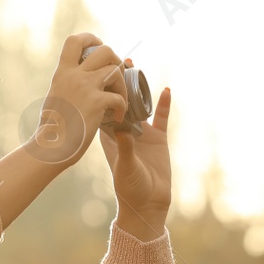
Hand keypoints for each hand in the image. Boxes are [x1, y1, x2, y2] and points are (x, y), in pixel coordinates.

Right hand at [37, 34, 129, 163]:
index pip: (74, 41)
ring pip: (115, 70)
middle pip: (104, 50)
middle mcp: (74, 75)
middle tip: (116, 76)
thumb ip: (66, 83)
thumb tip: (73, 78)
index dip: (91, 39)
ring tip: (120, 99)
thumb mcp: (55, 95)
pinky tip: (118, 117)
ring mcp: (86, 88)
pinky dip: (123, 107)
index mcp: (62, 72)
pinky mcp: (96, 103)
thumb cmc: (52, 127)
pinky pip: (119, 98)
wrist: (51, 146)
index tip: (98, 49)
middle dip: (116, 60)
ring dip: (123, 84)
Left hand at [101, 72, 171, 240]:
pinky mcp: (159, 138)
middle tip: (116, 60)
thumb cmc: (129, 187)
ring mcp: (142, 133)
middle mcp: (125, 130)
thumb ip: (124, 147)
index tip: (97, 70)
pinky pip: (162, 117)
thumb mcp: (123, 166)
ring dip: (137, 86)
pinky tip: (166, 89)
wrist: (147, 203)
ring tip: (134, 66)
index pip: (103, 106)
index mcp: (110, 135)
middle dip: (117, 80)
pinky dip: (164, 104)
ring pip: (140, 103)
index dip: (100, 88)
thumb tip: (121, 130)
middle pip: (120, 99)